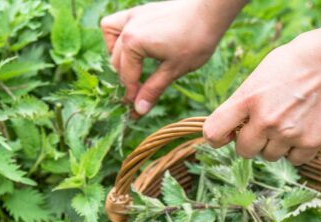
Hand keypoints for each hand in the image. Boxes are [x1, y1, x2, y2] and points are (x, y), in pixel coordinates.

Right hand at [101, 0, 244, 115]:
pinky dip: (118, 37)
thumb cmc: (195, 40)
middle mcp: (127, 28)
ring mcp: (132, 17)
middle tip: (137, 96)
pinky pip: (117, 24)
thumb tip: (139, 110)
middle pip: (117, 61)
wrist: (210, 12)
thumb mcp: (174, 70)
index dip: (131, 95)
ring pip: (111, 41)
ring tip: (133, 71)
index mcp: (133, 43)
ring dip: (118, 58)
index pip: (127, 76)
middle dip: (126, 80)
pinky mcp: (140, 12)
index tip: (135, 111)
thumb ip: (153, 89)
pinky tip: (132, 48)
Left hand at [203, 7, 320, 164]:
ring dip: (276, 145)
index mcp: (247, 99)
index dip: (217, 137)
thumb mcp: (262, 73)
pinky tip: (304, 129)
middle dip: (251, 142)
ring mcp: (287, 134)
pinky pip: (294, 160)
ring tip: (290, 122)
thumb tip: (234, 123)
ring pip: (269, 156)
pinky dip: (297, 150)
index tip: (225, 135)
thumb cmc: (299, 60)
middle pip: (243, 151)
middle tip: (266, 126)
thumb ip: (245, 100)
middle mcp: (264, 121)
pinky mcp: (310, 143)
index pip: (214, 132)